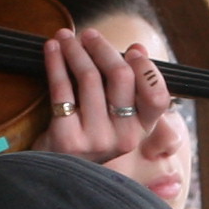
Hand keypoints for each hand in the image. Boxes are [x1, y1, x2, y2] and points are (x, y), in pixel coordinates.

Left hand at [41, 28, 190, 207]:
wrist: (57, 173)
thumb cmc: (88, 138)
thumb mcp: (115, 119)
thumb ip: (128, 87)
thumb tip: (138, 49)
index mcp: (140, 131)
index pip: (157, 97)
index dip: (146, 69)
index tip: (131, 50)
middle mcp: (123, 138)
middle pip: (121, 78)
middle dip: (103, 48)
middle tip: (88, 34)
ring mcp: (96, 140)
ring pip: (89, 78)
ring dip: (75, 49)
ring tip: (65, 36)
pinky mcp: (67, 139)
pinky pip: (62, 89)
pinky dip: (55, 62)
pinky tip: (52, 49)